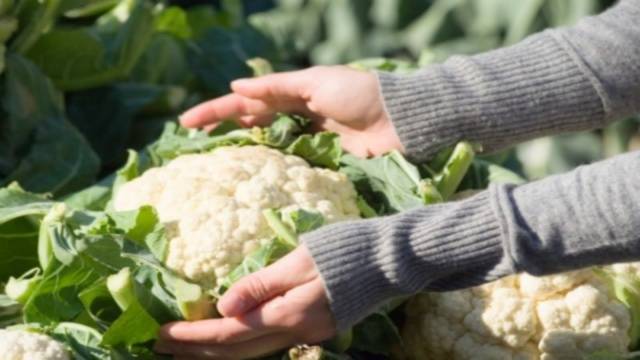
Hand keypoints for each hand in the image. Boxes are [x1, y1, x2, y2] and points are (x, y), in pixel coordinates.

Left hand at [155, 246, 335, 358]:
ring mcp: (306, 335)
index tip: (162, 333)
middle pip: (235, 352)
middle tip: (159, 345)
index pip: (228, 333)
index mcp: (289, 314)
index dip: (192, 337)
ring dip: (213, 354)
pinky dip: (237, 347)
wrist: (387, 261)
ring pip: (249, 354)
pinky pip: (265, 346)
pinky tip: (224, 342)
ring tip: (184, 350)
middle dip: (195, 351)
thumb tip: (222, 306)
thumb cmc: (343, 252)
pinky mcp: (312, 329)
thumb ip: (260, 285)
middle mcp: (295, 333)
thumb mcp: (298, 260)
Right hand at [180, 66, 403, 156]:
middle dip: (222, 129)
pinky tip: (254, 176)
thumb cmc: (359, 94)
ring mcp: (309, 138)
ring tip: (213, 163)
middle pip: (251, 122)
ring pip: (267, 143)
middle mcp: (297, 115)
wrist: (400, 120)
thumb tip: (236, 88)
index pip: (245, 101)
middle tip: (192, 144)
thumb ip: (276, 87)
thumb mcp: (315, 83)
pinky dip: (271, 167)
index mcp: (293, 92)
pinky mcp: (323, 160)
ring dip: (242, 149)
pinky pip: (290, 162)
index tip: (186, 122)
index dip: (215, 111)